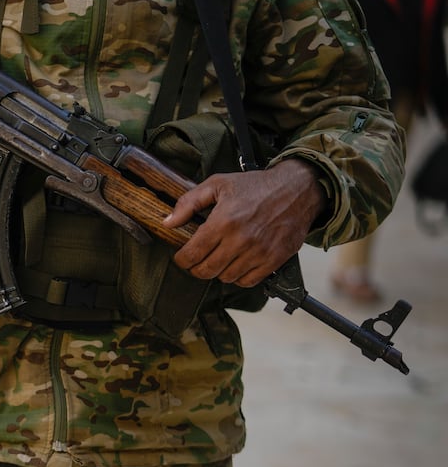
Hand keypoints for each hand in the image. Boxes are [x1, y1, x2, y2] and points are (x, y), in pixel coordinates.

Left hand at [164, 159, 324, 286]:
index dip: (182, 260)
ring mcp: (259, 252)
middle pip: (206, 271)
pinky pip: (248, 281)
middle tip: (198, 261)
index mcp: (224, 221)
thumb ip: (189, 202)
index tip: (182, 257)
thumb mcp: (218, 184)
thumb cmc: (256, 186)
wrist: (298, 188)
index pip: (192, 254)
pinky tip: (237, 263)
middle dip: (196, 268)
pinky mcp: (275, 259)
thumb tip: (168, 223)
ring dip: (218, 271)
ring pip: (226, 278)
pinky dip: (239, 277)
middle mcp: (241, 240)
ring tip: (220, 258)